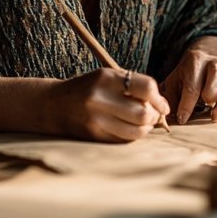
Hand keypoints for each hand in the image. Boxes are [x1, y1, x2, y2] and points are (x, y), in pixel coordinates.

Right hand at [45, 68, 170, 142]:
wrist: (53, 105)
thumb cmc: (88, 88)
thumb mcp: (107, 77)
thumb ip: (133, 86)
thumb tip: (162, 106)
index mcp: (106, 78)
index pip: (146, 87)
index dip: (159, 99)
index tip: (163, 106)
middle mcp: (100, 99)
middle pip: (143, 113)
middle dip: (154, 117)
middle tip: (154, 116)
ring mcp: (96, 120)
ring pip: (136, 131)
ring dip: (146, 129)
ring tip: (143, 124)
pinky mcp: (94, 136)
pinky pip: (124, 140)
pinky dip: (133, 136)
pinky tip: (130, 130)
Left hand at [160, 39, 216, 123]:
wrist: (209, 53)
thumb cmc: (189, 73)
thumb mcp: (175, 79)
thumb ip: (170, 97)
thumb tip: (164, 118)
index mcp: (195, 61)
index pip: (192, 86)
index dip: (187, 105)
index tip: (182, 120)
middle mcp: (215, 63)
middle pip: (215, 82)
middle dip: (209, 99)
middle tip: (205, 114)